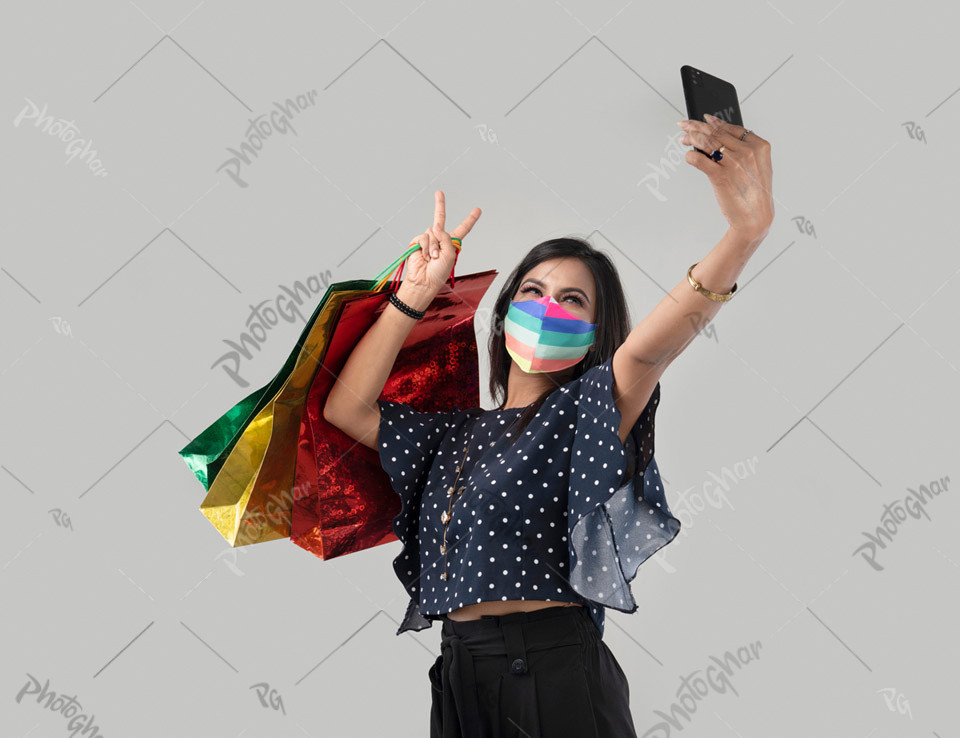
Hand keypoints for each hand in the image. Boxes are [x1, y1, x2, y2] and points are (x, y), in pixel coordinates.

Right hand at [403, 190, 481, 293]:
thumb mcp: (450, 254)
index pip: (463, 228)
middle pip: (440, 218)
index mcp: (452, 243)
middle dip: (439, 205)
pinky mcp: (418, 242)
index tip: (477, 210)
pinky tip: (426, 257)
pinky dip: (426, 247)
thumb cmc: (439, 272)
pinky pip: (424, 237)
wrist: (424, 281)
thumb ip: (446, 237)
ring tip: (433, 258)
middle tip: (439, 192)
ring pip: (433, 232)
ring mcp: (429, 240)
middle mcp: (440, 239)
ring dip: (434, 247)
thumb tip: (435, 226)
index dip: (470, 219)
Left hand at [679, 114, 773, 239]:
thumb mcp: (758, 167)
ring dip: (692, 138)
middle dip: (697, 127)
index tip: (703, 119)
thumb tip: (719, 139)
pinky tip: (689, 156)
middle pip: (717, 133)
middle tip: (684, 125)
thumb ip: (744, 150)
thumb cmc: (755, 194)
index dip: (715, 122)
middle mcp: (747, 152)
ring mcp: (734, 163)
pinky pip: (700, 159)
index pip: (732, 128)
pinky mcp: (721, 176)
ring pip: (707, 143)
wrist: (755, 218)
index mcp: (759, 146)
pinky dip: (691, 156)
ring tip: (684, 138)